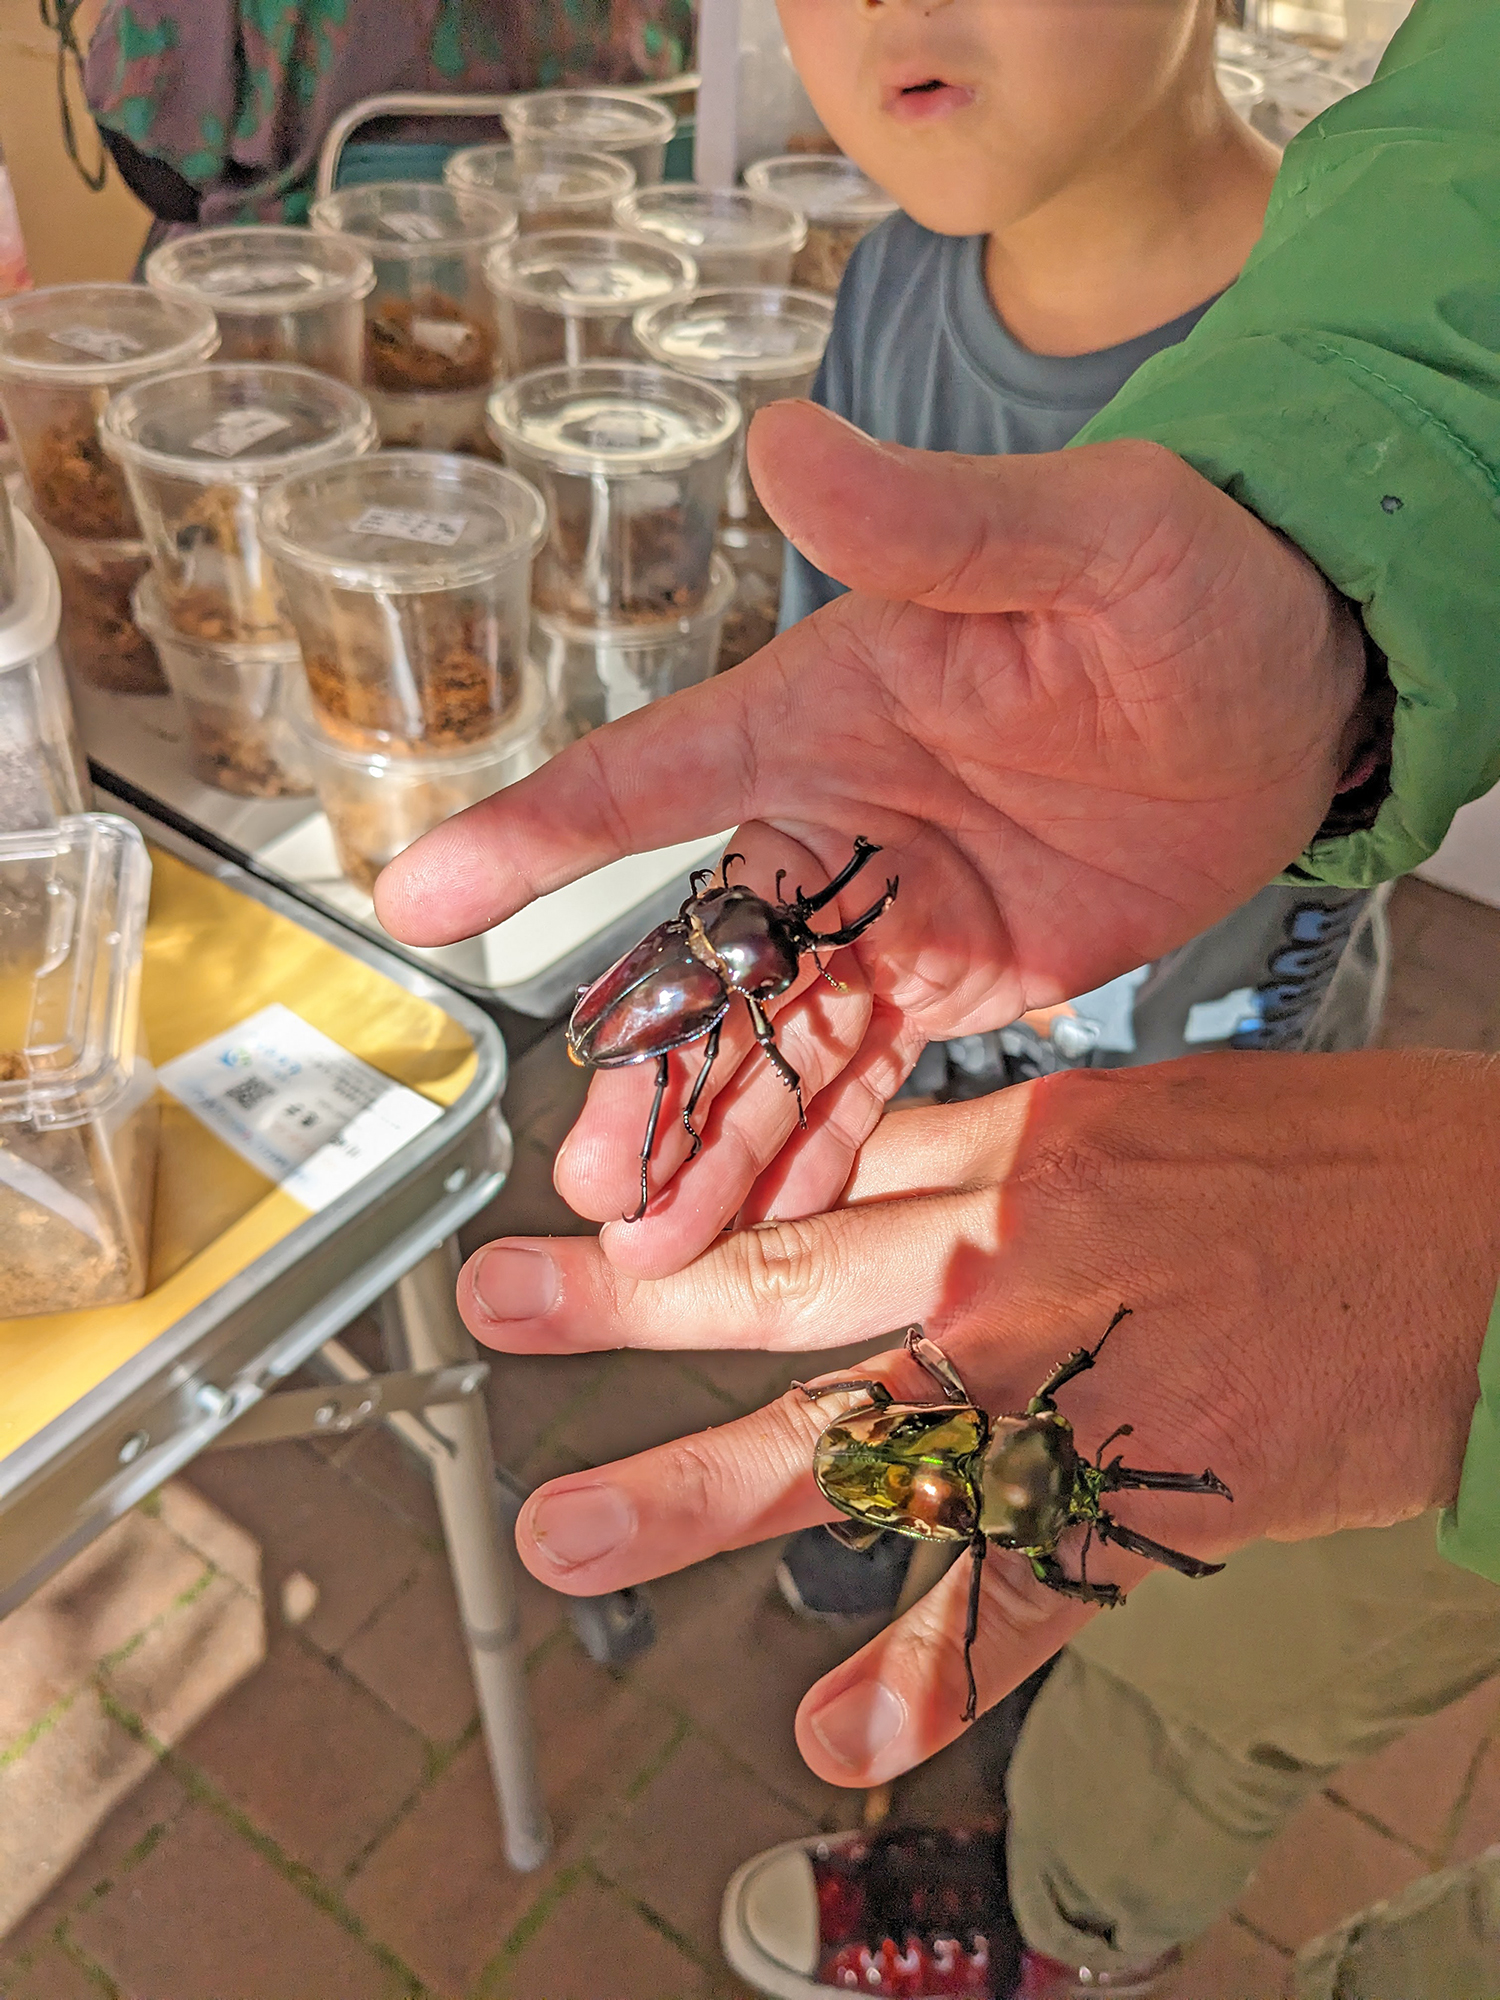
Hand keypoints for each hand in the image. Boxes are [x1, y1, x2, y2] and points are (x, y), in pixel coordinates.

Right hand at [376, 406, 1366, 1274]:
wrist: (1304, 679)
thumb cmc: (1192, 572)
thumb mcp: (1078, 534)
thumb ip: (929, 522)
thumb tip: (784, 440)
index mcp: (825, 711)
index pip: (648, 778)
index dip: (530, 837)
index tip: (416, 898)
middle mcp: (835, 819)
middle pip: (701, 957)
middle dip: (645, 1073)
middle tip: (595, 1188)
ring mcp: (896, 911)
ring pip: (774, 1039)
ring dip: (716, 1139)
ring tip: (655, 1250)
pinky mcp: (966, 974)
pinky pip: (872, 1073)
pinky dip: (819, 1148)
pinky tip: (766, 1225)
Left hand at [458, 1050, 1499, 1785]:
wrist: (1491, 1243)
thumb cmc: (1336, 1167)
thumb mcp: (1141, 1110)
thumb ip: (989, 1145)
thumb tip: (859, 1157)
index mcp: (1026, 1143)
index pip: (816, 1168)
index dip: (684, 1190)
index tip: (582, 1205)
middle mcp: (1024, 1251)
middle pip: (792, 1277)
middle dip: (626, 1303)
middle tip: (501, 1311)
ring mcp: (1081, 1376)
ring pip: (864, 1433)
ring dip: (705, 1489)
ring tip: (575, 1533)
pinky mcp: (1156, 1493)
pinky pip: (1022, 1593)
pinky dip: (934, 1674)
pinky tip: (845, 1738)